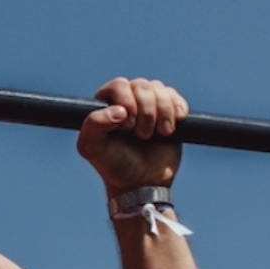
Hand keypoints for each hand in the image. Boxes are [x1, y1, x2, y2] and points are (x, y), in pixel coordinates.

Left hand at [76, 77, 187, 196]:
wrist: (143, 183)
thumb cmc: (115, 166)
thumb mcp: (92, 148)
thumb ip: (93, 125)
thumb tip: (119, 110)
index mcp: (106, 104)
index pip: (119, 85)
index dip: (127, 101)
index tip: (128, 126)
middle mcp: (127, 99)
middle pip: (142, 85)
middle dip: (146, 111)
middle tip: (142, 136)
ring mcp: (148, 104)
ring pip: (159, 89)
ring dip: (162, 112)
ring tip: (158, 134)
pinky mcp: (168, 111)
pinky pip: (175, 97)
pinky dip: (176, 110)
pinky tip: (170, 128)